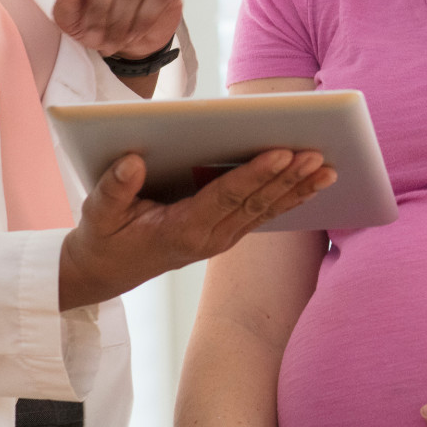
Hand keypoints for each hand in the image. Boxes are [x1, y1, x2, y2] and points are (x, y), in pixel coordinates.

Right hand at [58, 149, 336, 309]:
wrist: (104, 273)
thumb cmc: (102, 237)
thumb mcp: (98, 212)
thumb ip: (114, 187)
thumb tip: (132, 160)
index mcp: (181, 229)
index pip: (225, 196)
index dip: (254, 174)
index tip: (281, 152)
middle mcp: (209, 237)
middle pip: (255, 202)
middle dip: (288, 177)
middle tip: (318, 154)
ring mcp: (220, 239)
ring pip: (265, 210)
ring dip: (298, 188)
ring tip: (328, 168)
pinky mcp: (224, 235)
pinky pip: (262, 214)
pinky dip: (288, 198)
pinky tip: (311, 183)